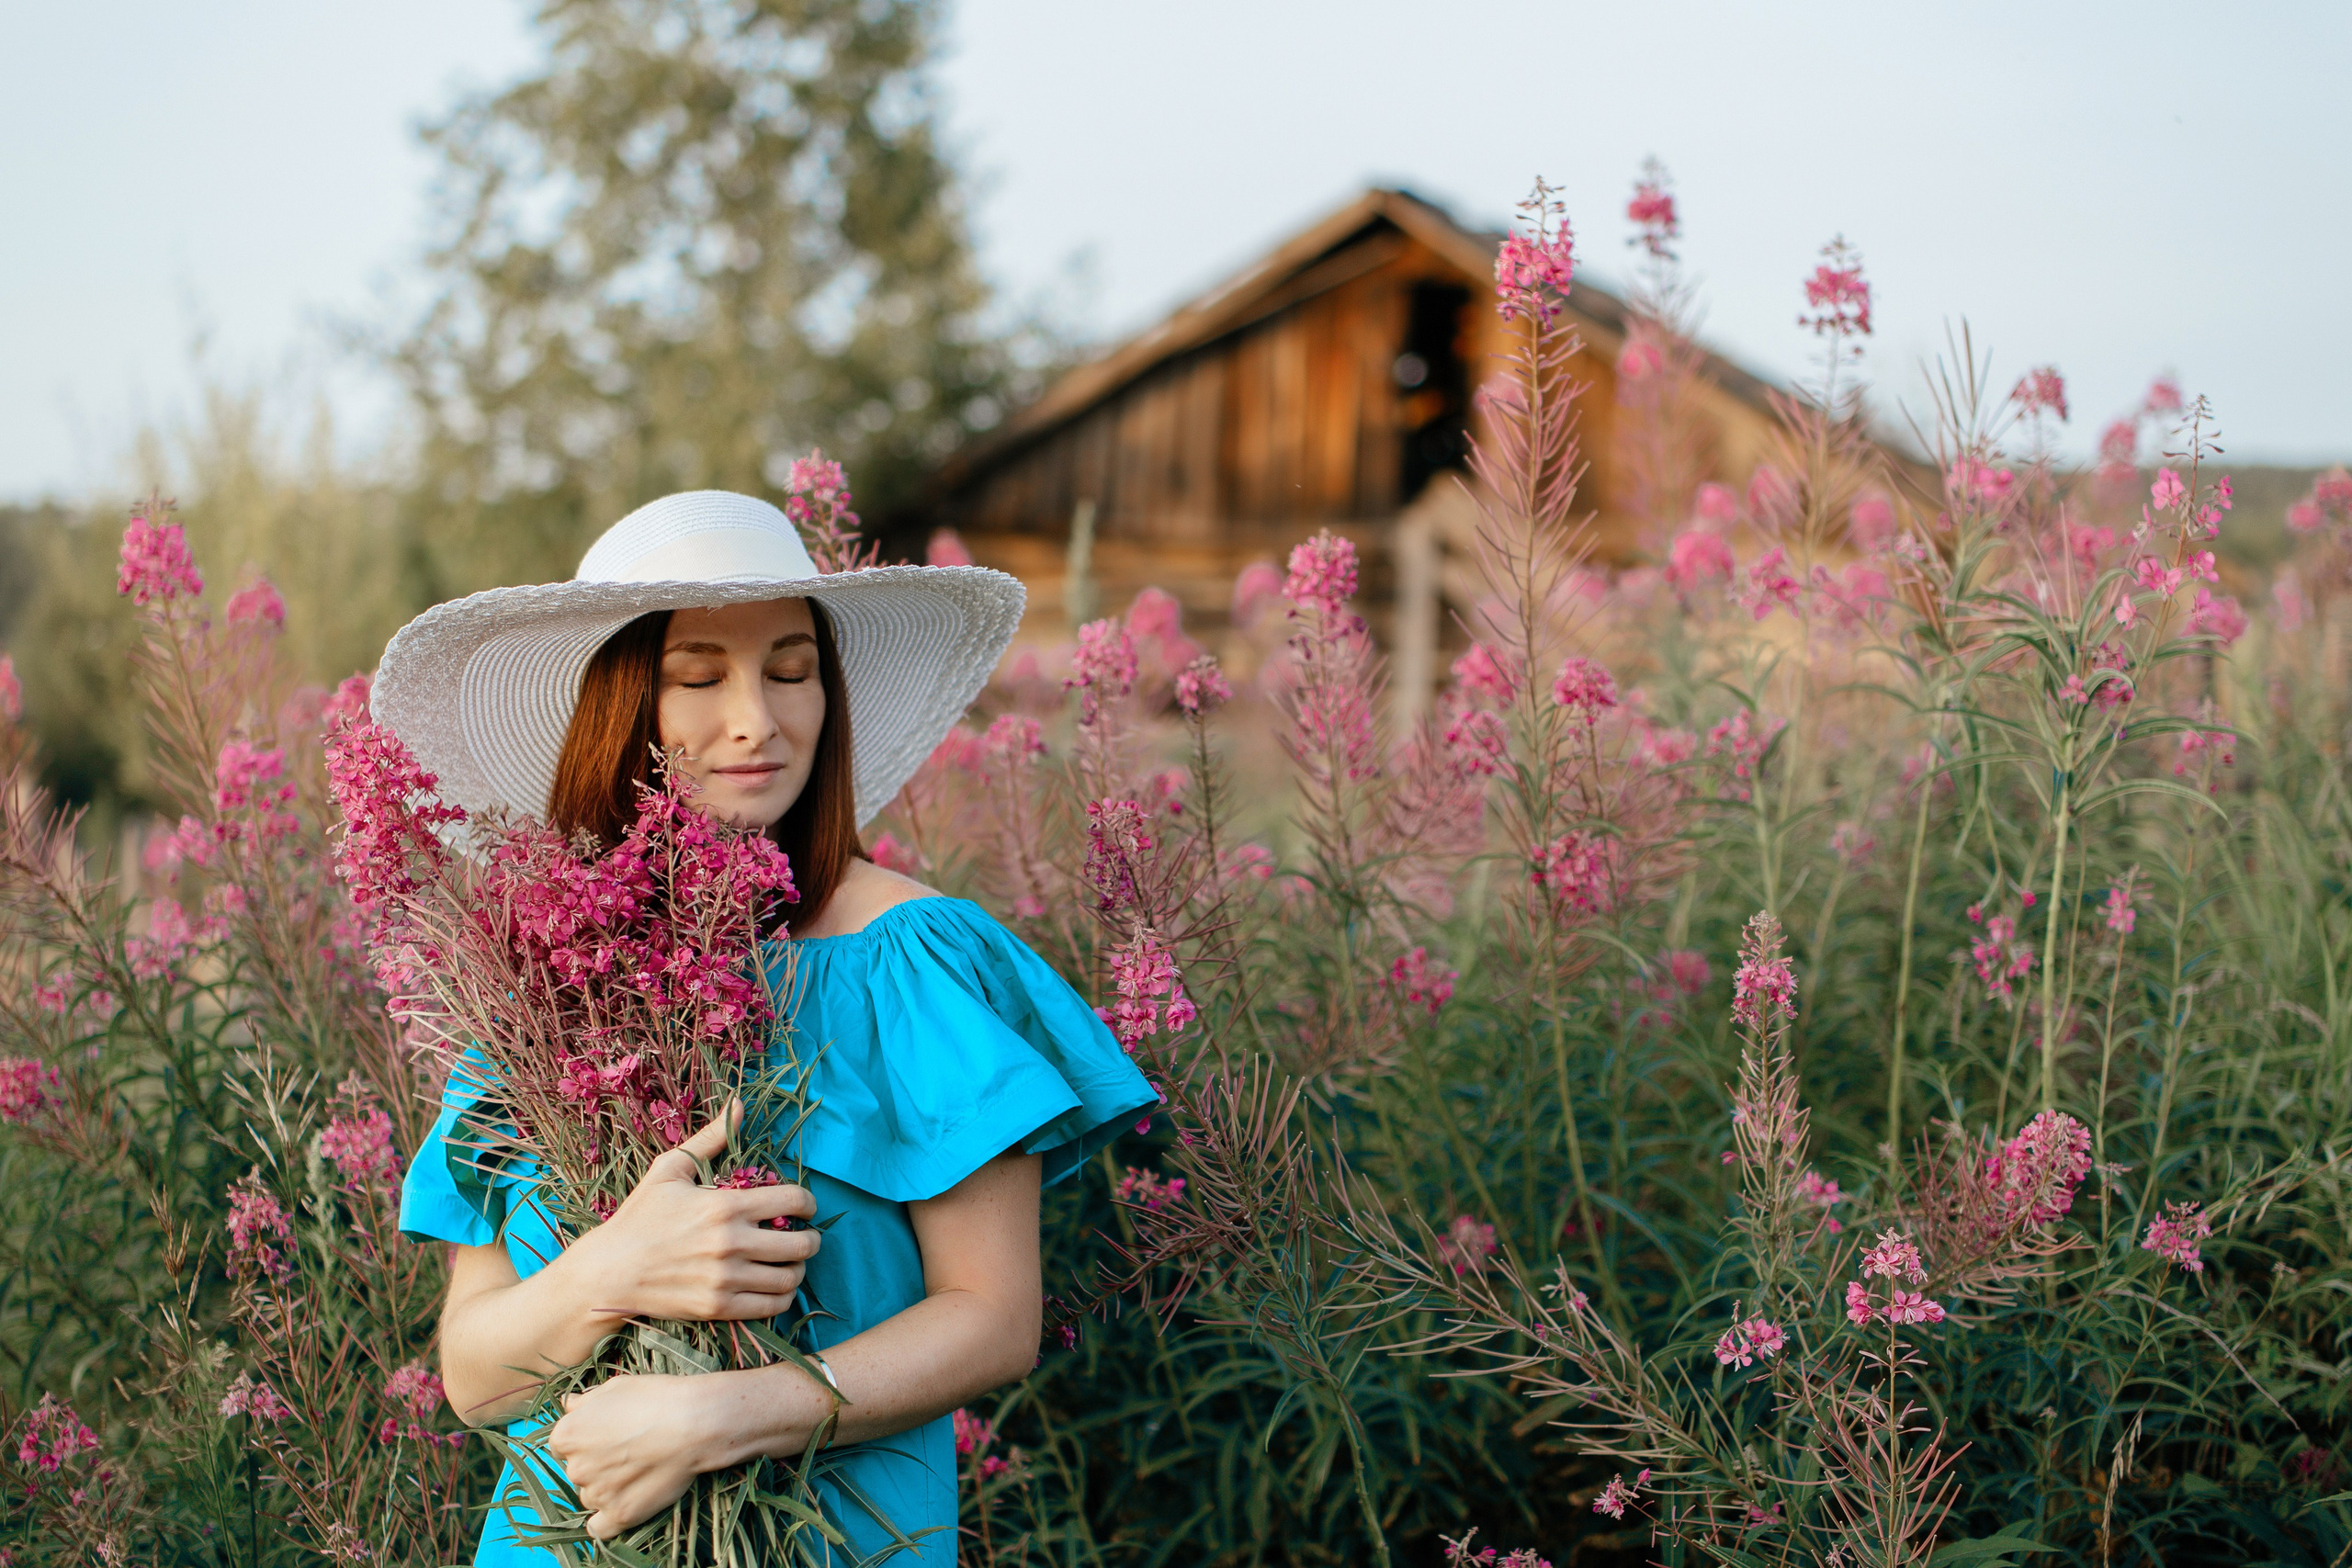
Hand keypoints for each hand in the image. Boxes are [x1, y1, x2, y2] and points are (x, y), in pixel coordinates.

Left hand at [546, 1373, 725, 1540]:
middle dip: (597, 1464)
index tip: (607, 1437)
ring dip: (606, 1489)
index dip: (585, 1440)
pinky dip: (608, 1520)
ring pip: (592, 1497)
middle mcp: (576, 1468)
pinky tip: (624, 1505)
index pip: (563, 1446)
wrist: (693, 1423)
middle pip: (578, 1472)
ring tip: (638, 1473)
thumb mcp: (616, 1387)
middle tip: (628, 1452)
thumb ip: (585, 1401)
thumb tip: (568, 1404)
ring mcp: (597, 1494)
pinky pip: (600, 1528)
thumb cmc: (656, 1398)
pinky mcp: (619, 1515)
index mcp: (568, 1435)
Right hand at [560, 1103, 819, 1322]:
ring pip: (790, 1278)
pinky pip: (771, 1307)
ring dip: (799, 1270)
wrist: (608, 1272)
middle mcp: (731, 1243)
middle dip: (812, 1240)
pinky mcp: (718, 1307)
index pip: (794, 1201)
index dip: (808, 1203)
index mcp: (725, 1205)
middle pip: (802, 1244)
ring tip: (792, 1264)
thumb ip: (710, 1139)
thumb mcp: (670, 1169)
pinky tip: (776, 1287)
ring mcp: (726, 1279)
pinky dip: (782, 1298)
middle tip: (806, 1237)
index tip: (805, 1208)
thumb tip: (738, 1104)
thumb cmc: (639, 1217)